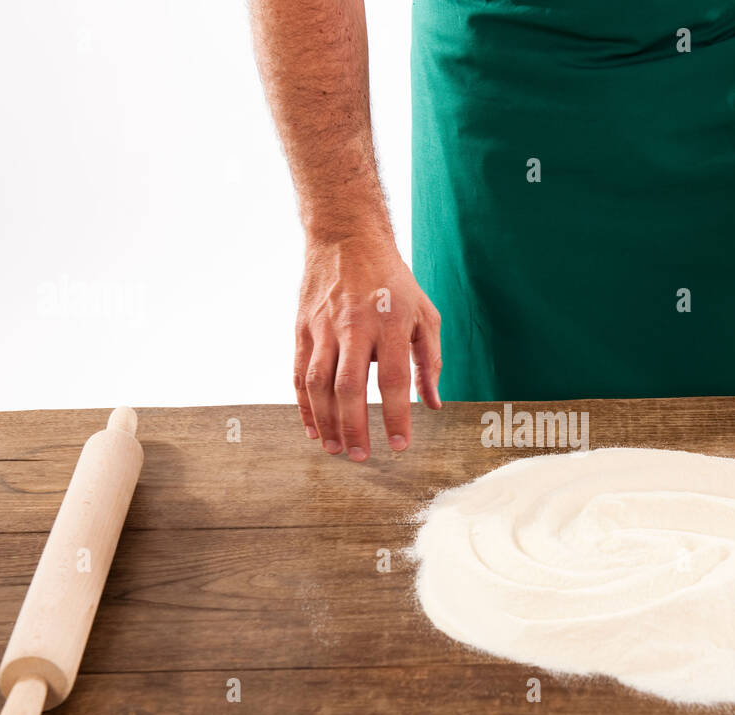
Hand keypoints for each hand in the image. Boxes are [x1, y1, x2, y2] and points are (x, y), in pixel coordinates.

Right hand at [294, 237, 441, 460]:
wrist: (348, 238)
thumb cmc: (394, 283)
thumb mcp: (425, 314)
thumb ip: (431, 361)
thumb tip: (433, 403)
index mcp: (392, 324)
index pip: (394, 379)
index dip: (396, 416)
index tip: (399, 446)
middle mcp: (355, 326)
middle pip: (350, 386)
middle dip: (354, 426)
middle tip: (360, 456)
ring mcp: (324, 327)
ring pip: (319, 383)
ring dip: (326, 421)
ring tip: (335, 449)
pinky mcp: (302, 328)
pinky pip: (300, 372)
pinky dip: (305, 405)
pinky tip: (314, 428)